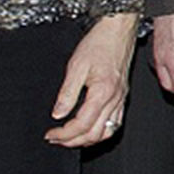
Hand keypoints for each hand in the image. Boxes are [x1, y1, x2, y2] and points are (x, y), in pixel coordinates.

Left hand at [45, 12, 141, 146]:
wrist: (117, 32)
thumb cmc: (99, 44)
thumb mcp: (76, 66)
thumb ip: (67, 93)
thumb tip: (58, 113)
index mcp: (102, 92)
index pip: (81, 124)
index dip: (64, 134)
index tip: (51, 134)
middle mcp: (114, 99)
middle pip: (94, 133)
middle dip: (73, 141)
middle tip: (56, 139)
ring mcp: (121, 100)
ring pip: (107, 132)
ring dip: (87, 140)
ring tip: (71, 138)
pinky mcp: (122, 97)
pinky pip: (115, 123)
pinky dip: (101, 132)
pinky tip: (90, 130)